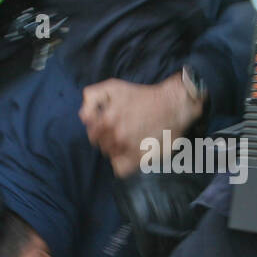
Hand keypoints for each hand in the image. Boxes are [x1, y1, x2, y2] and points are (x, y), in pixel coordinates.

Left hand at [80, 74, 203, 177]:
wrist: (172, 105)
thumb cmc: (142, 95)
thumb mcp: (113, 87)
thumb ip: (92, 97)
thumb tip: (83, 117)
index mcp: (107, 120)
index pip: (92, 134)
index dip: (100, 130)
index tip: (110, 125)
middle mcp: (116, 136)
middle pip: (101, 147)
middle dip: (109, 139)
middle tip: (123, 130)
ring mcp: (128, 148)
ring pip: (111, 157)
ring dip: (118, 150)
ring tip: (130, 138)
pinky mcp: (141, 158)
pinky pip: (120, 170)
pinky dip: (123, 164)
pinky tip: (131, 153)